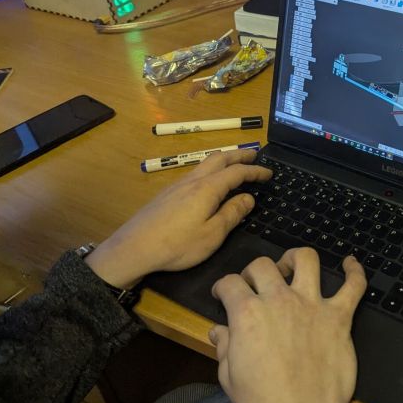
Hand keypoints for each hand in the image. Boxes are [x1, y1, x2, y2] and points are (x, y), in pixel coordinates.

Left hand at [85, 149, 270, 288]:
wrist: (133, 248)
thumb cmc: (177, 245)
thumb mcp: (212, 235)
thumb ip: (232, 214)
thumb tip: (248, 198)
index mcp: (207, 189)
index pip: (237, 172)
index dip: (255, 171)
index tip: (269, 172)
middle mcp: (193, 180)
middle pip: (219, 158)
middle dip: (239, 154)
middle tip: (254, 154)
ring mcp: (178, 185)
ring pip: (205, 163)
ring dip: (224, 160)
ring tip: (235, 164)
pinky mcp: (167, 194)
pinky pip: (195, 173)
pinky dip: (211, 170)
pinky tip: (210, 182)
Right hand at [210, 248, 366, 402]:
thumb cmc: (263, 402)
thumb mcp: (229, 375)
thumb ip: (224, 346)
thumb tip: (219, 332)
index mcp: (248, 313)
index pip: (231, 283)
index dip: (223, 286)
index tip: (224, 292)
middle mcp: (280, 301)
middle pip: (264, 265)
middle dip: (254, 271)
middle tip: (254, 284)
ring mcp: (312, 305)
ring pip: (306, 260)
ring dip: (296, 258)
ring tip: (291, 266)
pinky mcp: (339, 317)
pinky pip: (354, 286)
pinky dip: (354, 271)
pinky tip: (350, 263)